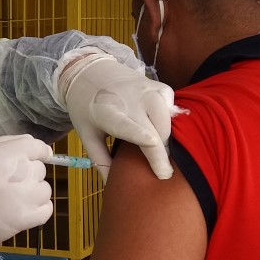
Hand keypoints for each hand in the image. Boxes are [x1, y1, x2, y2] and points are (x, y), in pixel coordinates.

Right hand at [0, 135, 54, 248]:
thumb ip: (3, 144)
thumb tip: (32, 143)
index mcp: (2, 157)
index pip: (34, 146)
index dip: (37, 150)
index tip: (36, 155)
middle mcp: (17, 176)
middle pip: (39, 168)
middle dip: (27, 172)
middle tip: (8, 182)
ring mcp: (24, 201)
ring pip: (44, 189)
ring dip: (33, 190)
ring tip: (14, 197)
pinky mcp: (24, 221)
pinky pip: (46, 210)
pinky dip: (39, 207)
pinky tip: (24, 208)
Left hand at [60, 55, 179, 179]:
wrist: (89, 72)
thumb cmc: (87, 109)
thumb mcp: (86, 135)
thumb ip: (101, 161)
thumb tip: (114, 187)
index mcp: (106, 112)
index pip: (126, 125)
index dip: (141, 137)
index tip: (156, 154)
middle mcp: (129, 99)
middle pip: (154, 128)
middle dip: (161, 154)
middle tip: (163, 173)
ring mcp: (146, 90)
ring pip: (167, 117)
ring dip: (168, 137)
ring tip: (162, 152)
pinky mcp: (157, 86)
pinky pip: (171, 106)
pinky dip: (172, 120)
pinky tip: (164, 128)